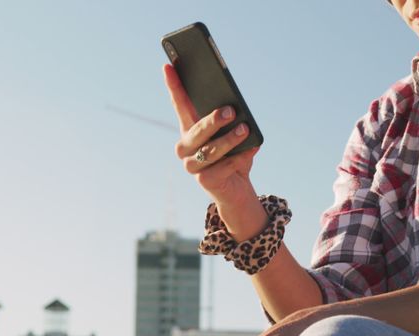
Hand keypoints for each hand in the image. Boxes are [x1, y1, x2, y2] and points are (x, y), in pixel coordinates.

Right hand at [162, 63, 259, 206]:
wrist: (235, 187)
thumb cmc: (233, 155)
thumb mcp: (231, 134)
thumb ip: (230, 122)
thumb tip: (237, 111)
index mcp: (190, 129)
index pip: (179, 104)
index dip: (173, 85)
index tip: (168, 65)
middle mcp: (185, 146)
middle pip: (196, 130)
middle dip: (214, 120)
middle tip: (231, 110)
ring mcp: (191, 164)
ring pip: (210, 150)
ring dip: (229, 140)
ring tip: (245, 130)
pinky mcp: (203, 180)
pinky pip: (222, 167)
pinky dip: (239, 159)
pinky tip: (250, 151)